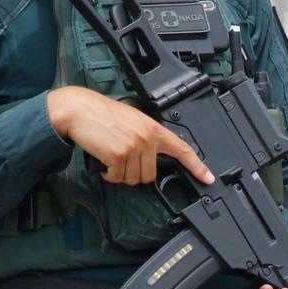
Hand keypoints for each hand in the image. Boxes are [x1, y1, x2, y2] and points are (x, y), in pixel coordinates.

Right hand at [46, 86, 214, 186]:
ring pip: (133, 179)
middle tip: (121, 158)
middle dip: (134, 173)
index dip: (197, 166)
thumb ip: (146, 138)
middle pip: (150, 175)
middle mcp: (147, 138)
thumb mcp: (132, 120)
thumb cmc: (101, 115)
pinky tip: (103, 160)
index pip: (182, 149)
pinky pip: (117, 177)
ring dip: (120, 174)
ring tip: (111, 156)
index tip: (208, 178)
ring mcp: (134, 146)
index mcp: (153, 129)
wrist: (79, 109)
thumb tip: (150, 159)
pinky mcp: (119, 154)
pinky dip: (108, 174)